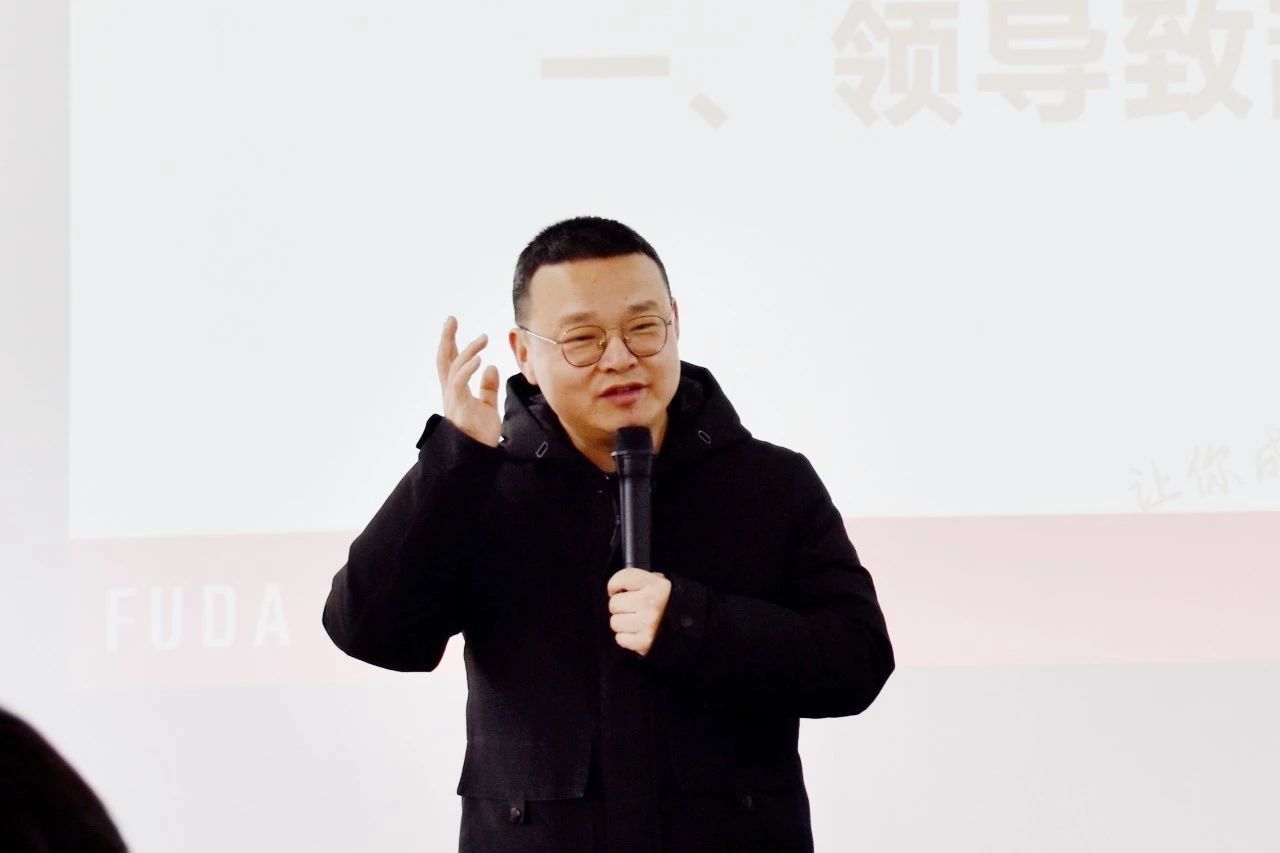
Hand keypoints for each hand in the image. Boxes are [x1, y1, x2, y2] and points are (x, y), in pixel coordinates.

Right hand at [436, 316, 501, 447]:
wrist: (478, 456)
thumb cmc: (481, 434)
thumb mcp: (488, 406)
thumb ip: (488, 388)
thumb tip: (490, 366)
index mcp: (455, 391)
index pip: (450, 362)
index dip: (450, 343)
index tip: (452, 324)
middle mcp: (450, 393)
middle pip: (443, 360)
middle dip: (446, 338)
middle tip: (451, 318)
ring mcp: (453, 400)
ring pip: (454, 368)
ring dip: (468, 350)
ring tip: (483, 338)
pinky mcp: (460, 408)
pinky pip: (460, 383)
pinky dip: (468, 369)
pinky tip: (479, 358)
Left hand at [606, 568, 671, 655]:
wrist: (686, 625)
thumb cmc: (667, 603)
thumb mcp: (659, 582)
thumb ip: (638, 580)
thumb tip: (617, 587)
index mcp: (655, 584)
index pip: (620, 579)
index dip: (614, 586)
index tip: (618, 590)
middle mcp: (650, 602)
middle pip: (614, 604)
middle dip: (620, 607)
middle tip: (631, 608)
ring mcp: (647, 623)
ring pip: (615, 623)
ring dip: (622, 623)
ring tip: (635, 621)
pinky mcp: (644, 641)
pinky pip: (620, 639)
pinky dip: (626, 638)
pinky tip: (637, 632)